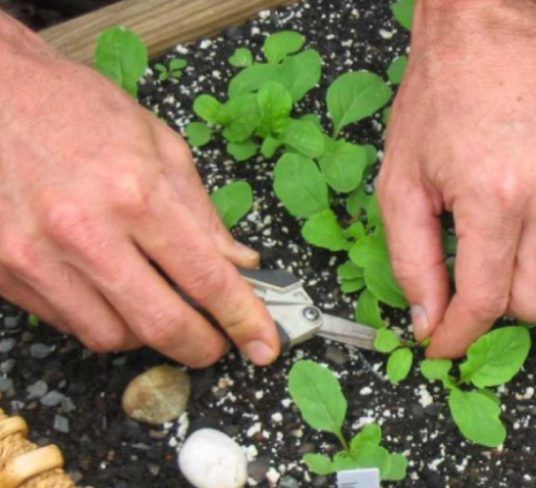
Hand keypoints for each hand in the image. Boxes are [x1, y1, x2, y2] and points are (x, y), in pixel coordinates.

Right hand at [0, 15, 278, 366]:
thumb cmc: (74, 108)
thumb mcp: (159, 144)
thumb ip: (202, 212)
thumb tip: (240, 263)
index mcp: (136, 193)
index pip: (207, 278)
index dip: (244, 320)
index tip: (264, 346)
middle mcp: (85, 232)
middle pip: (161, 324)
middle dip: (201, 347)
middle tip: (216, 344)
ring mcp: (37, 256)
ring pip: (110, 336)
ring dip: (146, 333)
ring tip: (158, 304)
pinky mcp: (4, 272)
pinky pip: (67, 322)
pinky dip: (99, 317)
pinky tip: (110, 289)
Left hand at [378, 0, 535, 357]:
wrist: (492, 37)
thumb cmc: (441, 101)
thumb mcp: (400, 182)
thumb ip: (411, 262)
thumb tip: (429, 322)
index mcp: (493, 195)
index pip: (486, 300)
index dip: (461, 335)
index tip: (446, 345)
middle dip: (501, 308)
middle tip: (478, 279)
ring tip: (513, 243)